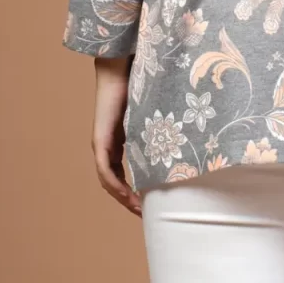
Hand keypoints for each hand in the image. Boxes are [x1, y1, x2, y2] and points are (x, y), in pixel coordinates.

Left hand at [91, 56, 142, 216]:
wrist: (119, 69)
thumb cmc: (136, 84)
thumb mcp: (150, 113)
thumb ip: (157, 124)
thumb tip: (182, 128)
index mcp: (118, 141)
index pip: (122, 173)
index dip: (132, 190)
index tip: (147, 202)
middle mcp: (107, 146)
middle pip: (114, 182)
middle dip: (128, 200)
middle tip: (144, 213)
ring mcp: (102, 144)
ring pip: (108, 181)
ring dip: (122, 197)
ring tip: (137, 208)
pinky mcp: (101, 141)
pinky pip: (106, 170)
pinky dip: (116, 184)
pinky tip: (127, 194)